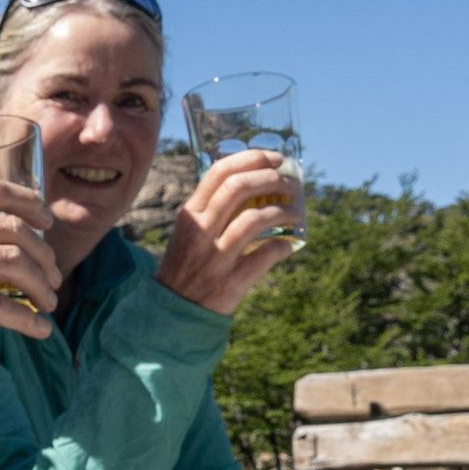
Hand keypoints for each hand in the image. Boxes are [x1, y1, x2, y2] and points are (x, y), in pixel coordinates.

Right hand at [0, 178, 59, 363]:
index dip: (30, 202)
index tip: (47, 220)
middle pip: (14, 228)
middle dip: (44, 253)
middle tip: (54, 274)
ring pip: (14, 263)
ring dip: (42, 286)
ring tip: (50, 303)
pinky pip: (0, 307)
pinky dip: (27, 319)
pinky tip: (40, 330)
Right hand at [155, 149, 300, 315]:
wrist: (174, 311)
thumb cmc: (188, 264)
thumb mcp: (190, 231)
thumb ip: (214, 208)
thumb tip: (258, 184)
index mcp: (190, 214)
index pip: (220, 172)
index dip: (252, 159)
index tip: (275, 158)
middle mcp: (200, 231)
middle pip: (239, 188)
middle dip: (271, 179)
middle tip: (289, 183)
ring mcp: (215, 257)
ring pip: (255, 219)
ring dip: (282, 211)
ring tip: (294, 212)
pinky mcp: (231, 282)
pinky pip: (266, 255)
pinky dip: (283, 246)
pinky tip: (288, 244)